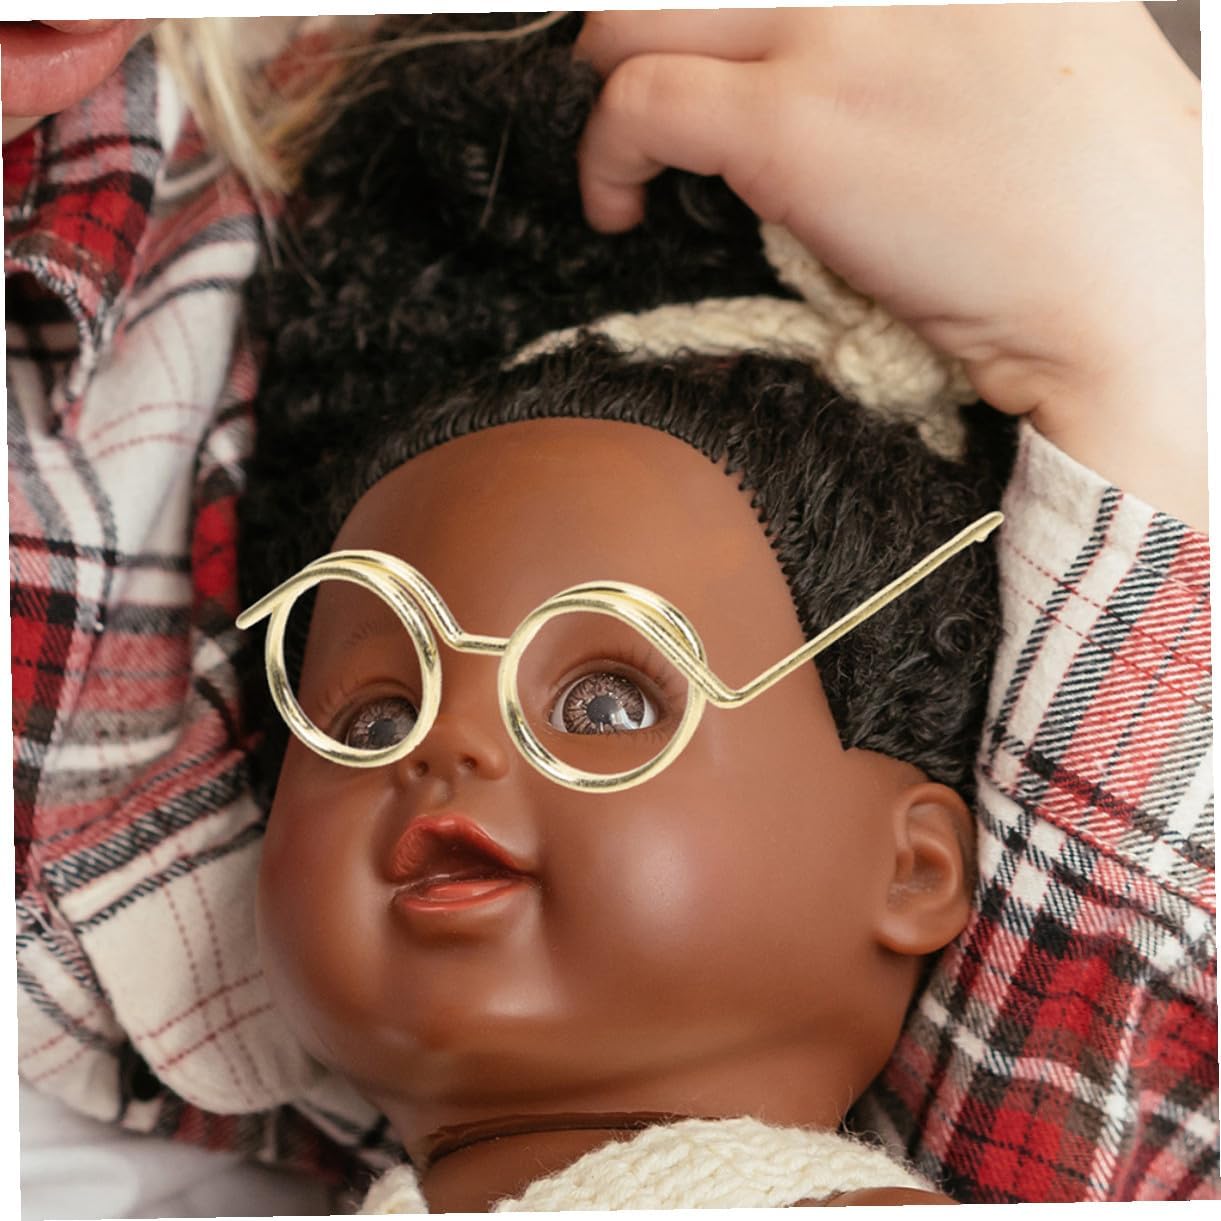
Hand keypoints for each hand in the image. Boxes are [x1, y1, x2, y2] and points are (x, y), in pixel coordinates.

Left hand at [576, 6, 1204, 528]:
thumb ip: (938, 29)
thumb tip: (849, 66)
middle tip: (647, 91)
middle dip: (646, 26)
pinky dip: (605, 157)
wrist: (1138, 294)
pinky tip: (621, 208)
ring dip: (609, 78)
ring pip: (636, 9)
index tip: (715, 54)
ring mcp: (839, 28)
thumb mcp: (1037, 55)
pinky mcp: (795, 126)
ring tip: (632, 152)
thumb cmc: (1098, 207)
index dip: (729, 13)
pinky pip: (637, 103)